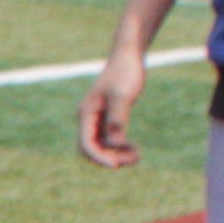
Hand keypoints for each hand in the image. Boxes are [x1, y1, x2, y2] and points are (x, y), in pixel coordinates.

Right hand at [78, 41, 148, 170]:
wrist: (128, 56)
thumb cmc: (125, 73)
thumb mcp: (123, 96)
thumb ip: (118, 120)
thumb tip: (115, 144)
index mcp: (86, 114)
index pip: (86, 144)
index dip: (99, 157)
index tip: (116, 166)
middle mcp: (88, 119)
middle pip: (92, 148)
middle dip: (110, 157)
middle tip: (134, 160)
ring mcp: (97, 119)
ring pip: (101, 146)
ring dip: (117, 154)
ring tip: (137, 157)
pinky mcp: (107, 117)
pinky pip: (109, 139)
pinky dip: (120, 146)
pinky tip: (134, 148)